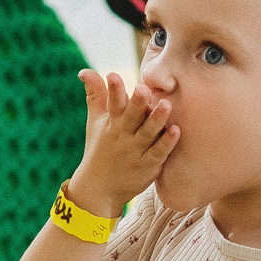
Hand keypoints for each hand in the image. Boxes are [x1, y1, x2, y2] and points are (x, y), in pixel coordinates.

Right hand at [69, 69, 176, 217]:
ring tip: (166, 104)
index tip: (112, 75)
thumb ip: (95, 94)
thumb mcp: (95, 121)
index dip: (113, 90)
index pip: (112, 104)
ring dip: (157, 120)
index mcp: (111, 123)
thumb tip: (84, 71)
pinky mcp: (148, 166)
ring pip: (147, 134)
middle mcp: (123, 136)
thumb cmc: (99, 148)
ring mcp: (136, 152)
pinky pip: (158, 153)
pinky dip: (166, 143)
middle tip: (143, 88)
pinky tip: (176, 131)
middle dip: (136, 103)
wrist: (99, 189)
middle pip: (131, 117)